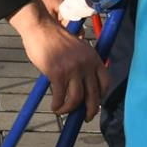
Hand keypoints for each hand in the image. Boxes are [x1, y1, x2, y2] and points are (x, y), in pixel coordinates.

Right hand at [9, 0, 107, 119]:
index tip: (95, 102)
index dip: (101, 96)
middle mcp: (86, 64)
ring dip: (69, 110)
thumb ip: (84, 63)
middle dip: (90, 110)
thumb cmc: (56, 38)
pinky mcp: (58, 73)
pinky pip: (61, 97)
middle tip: (85, 118)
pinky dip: (58, 106)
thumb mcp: (78, 48)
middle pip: (94, 94)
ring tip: (63, 111)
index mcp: (93, 57)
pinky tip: (54, 106)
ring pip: (77, 99)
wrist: (41, 28)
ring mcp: (73, 69)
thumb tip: (83, 85)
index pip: (106, 82)